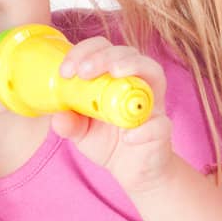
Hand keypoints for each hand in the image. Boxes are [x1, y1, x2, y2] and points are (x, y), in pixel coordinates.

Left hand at [49, 37, 174, 194]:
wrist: (134, 171)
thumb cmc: (108, 142)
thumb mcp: (81, 132)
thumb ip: (69, 123)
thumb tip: (58, 115)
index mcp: (115, 77)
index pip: (103, 49)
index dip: (84, 52)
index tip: (65, 72)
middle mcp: (137, 82)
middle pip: (128, 53)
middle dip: (104, 56)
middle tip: (84, 71)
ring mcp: (153, 104)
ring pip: (154, 72)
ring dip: (133, 67)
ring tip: (114, 73)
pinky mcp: (162, 129)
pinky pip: (160, 124)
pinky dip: (144, 129)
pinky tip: (127, 137)